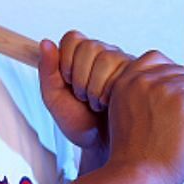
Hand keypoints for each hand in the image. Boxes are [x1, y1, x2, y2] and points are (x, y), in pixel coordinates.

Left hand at [38, 31, 131, 152]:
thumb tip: (45, 43)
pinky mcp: (138, 75)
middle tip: (82, 97)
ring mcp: (123, 63)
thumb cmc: (79, 122)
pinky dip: (110, 92)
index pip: (72, 38)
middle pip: (90, 46)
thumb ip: (47, 72)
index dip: (66, 59)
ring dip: (95, 87)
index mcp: (81, 55)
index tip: (66, 81)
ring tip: (96, 103)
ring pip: (107, 58)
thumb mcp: (55, 100)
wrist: (102, 145)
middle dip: (80, 77)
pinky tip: (110, 104)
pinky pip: (125, 71)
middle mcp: (104, 54)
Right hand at [100, 49, 183, 183]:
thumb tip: (171, 85)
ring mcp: (163, 88)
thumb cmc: (133, 156)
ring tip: (177, 130)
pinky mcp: (182, 100)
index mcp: (126, 82)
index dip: (164, 75)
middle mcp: (143, 80)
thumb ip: (140, 95)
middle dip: (179, 92)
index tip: (166, 98)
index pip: (155, 58)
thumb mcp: (123, 115)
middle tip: (173, 121)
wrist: (135, 175)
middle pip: (177, 71)